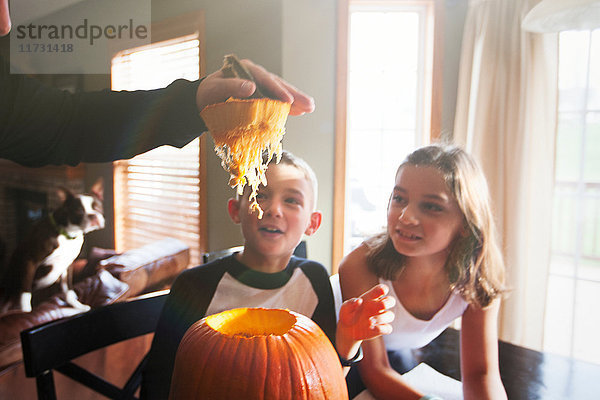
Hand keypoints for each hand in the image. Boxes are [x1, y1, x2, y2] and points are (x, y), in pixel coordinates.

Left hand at [195, 58, 314, 115]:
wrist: (202, 99)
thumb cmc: (208, 93)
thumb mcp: (216, 88)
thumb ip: (232, 86)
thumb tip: (251, 88)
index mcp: (247, 70)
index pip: (265, 79)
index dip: (278, 90)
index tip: (288, 100)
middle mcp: (256, 77)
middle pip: (278, 85)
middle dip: (294, 95)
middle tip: (309, 105)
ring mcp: (260, 87)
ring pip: (280, 93)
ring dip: (296, 101)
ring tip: (310, 107)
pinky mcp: (261, 98)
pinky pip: (276, 101)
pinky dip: (287, 107)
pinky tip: (299, 112)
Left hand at [339, 283, 394, 340]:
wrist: (347, 330)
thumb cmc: (348, 314)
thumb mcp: (345, 308)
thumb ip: (351, 303)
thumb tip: (359, 301)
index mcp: (371, 297)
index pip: (381, 290)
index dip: (383, 289)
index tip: (383, 291)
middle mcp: (378, 307)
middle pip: (391, 301)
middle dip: (388, 302)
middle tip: (382, 305)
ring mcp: (380, 318)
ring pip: (390, 315)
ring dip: (381, 317)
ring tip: (370, 321)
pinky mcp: (381, 329)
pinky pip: (387, 328)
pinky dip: (381, 328)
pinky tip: (372, 328)